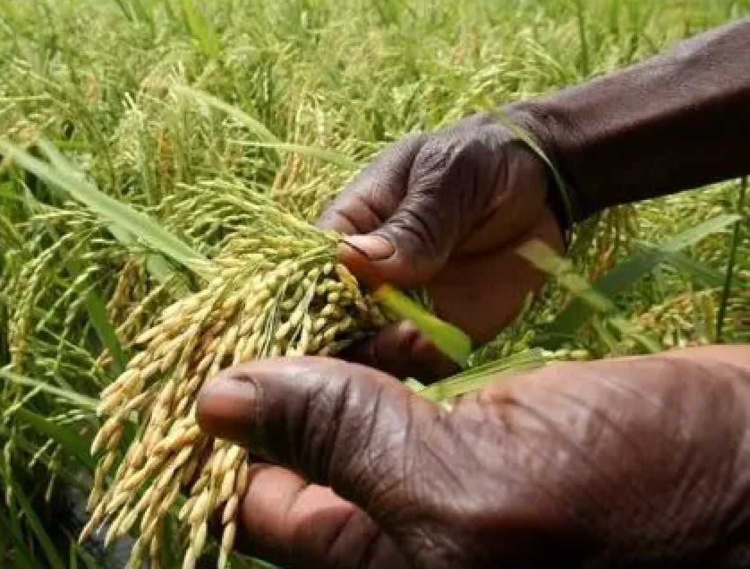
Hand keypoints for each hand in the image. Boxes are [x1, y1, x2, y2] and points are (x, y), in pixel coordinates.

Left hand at [197, 347, 749, 568]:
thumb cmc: (638, 490)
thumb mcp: (472, 479)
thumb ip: (344, 441)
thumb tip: (219, 400)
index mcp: (386, 567)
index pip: (263, 506)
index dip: (228, 432)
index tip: (201, 352)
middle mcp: (402, 537)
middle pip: (299, 462)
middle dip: (271, 388)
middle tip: (247, 309)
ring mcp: (437, 486)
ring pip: (344, 422)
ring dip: (319, 361)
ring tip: (293, 299)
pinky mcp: (471, 440)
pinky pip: (393, 400)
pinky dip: (371, 355)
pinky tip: (360, 312)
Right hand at [319, 113, 563, 378]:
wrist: (545, 184)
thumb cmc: (482, 160)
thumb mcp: (449, 176)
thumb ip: (413, 221)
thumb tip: (356, 261)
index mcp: (350, 228)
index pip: (311, 272)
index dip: (305, 301)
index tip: (324, 319)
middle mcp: (365, 279)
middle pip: (331, 325)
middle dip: (342, 344)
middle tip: (376, 338)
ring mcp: (403, 310)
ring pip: (370, 353)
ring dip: (382, 360)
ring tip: (413, 341)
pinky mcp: (443, 334)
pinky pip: (420, 365)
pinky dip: (423, 368)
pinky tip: (439, 351)